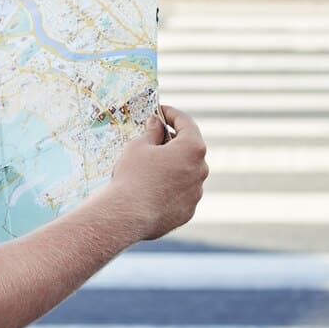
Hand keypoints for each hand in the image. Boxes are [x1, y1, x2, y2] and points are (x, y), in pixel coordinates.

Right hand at [109, 106, 207, 240]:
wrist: (127, 215)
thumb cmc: (133, 175)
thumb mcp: (138, 146)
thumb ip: (152, 132)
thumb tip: (156, 123)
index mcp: (192, 148)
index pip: (186, 122)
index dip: (171, 113)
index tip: (159, 111)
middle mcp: (201, 170)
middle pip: (189, 148)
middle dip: (173, 140)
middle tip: (153, 136)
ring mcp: (196, 192)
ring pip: (186, 172)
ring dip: (172, 165)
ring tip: (149, 165)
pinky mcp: (188, 210)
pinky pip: (181, 192)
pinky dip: (170, 186)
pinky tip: (151, 187)